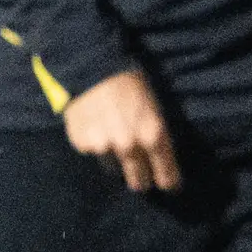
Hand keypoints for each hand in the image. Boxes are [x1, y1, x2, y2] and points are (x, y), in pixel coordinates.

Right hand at [62, 67, 181, 194]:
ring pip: (113, 168)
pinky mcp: (82, 143)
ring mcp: (103, 147)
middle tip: (140, 178)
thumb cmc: (130, 82)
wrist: (91, 66)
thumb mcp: (154, 107)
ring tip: (113, 146)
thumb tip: (157, 156)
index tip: (168, 185)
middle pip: (139, 181)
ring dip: (116, 161)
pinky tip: (94, 129)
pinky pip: (92, 152)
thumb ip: (155, 134)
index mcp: (153, 135)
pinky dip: (94, 146)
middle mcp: (129, 146)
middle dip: (141, 179)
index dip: (169, 182)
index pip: (167, 176)